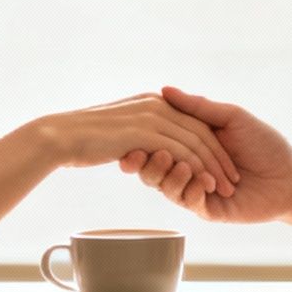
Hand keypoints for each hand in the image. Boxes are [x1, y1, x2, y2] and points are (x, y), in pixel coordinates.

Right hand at [38, 93, 240, 209]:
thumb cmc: (83, 129)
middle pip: (200, 133)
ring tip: (223, 187)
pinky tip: (204, 187)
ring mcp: (151, 123)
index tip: (229, 168)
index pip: (195, 124)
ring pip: (192, 145)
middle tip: (234, 183)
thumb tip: (167, 135)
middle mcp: (156, 109)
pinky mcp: (145, 136)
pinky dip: (195, 170)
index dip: (213, 147)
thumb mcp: (126, 123)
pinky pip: (178, 153)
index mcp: (155, 104)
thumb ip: (151, 121)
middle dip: (220, 160)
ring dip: (210, 168)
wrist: (57, 135)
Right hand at [124, 86, 291, 222]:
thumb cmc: (264, 143)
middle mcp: (186, 167)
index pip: (155, 141)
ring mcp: (194, 189)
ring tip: (178, 164)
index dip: (140, 140)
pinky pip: (187, 201)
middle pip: (152, 167)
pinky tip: (201, 181)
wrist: (290, 175)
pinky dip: (189, 189)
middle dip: (146, 162)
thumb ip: (198, 107)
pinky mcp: (206, 209)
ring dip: (167, 175)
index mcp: (188, 144)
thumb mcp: (231, 118)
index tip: (128, 137)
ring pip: (165, 186)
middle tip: (149, 154)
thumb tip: (164, 89)